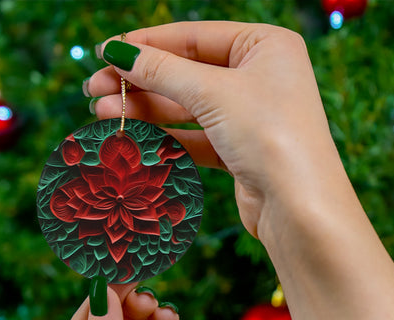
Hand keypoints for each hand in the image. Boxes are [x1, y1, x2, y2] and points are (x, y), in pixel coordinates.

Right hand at [87, 21, 337, 240]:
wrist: (299, 207)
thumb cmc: (269, 135)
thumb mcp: (213, 93)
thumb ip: (162, 71)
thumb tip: (117, 52)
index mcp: (265, 45)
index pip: (194, 37)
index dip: (147, 44)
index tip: (105, 52)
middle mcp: (261, 77)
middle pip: (188, 72)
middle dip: (140, 81)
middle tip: (94, 89)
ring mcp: (251, 116)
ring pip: (189, 107)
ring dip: (147, 110)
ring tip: (102, 113)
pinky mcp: (241, 151)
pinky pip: (197, 137)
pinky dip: (167, 137)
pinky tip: (134, 138)